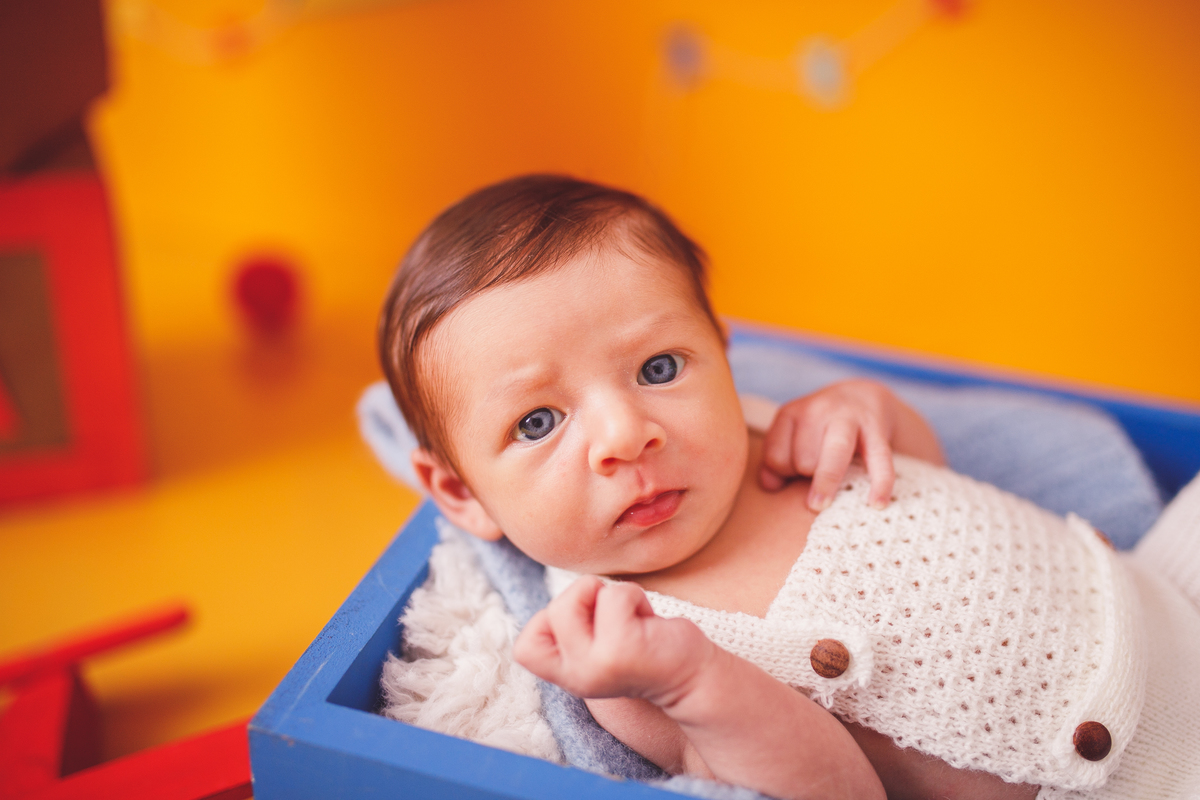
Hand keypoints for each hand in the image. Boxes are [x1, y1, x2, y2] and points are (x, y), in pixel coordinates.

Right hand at [513, 576, 712, 706]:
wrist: (694, 677)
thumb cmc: (644, 645)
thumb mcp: (596, 643)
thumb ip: (570, 626)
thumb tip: (545, 583)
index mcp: (567, 675)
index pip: (524, 649)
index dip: (548, 623)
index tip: (587, 625)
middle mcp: (576, 676)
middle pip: (552, 609)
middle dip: (584, 597)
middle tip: (614, 616)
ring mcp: (597, 664)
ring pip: (580, 593)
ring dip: (611, 593)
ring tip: (632, 617)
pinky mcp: (622, 649)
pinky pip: (615, 595)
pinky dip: (634, 596)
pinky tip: (649, 621)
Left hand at [758, 379, 941, 510]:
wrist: (863, 397)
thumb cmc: (819, 428)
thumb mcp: (791, 435)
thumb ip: (774, 460)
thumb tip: (770, 486)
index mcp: (791, 413)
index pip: (776, 456)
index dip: (782, 472)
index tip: (793, 472)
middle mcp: (819, 411)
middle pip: (804, 459)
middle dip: (807, 475)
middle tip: (816, 473)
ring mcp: (850, 418)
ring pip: (834, 454)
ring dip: (826, 482)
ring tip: (821, 506)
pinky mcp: (877, 430)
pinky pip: (879, 460)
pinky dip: (879, 483)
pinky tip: (876, 504)